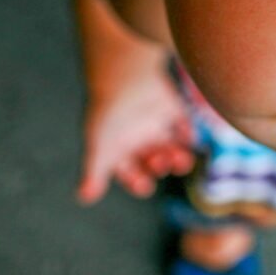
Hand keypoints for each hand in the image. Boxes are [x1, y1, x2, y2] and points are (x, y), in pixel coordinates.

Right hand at [76, 69, 195, 204]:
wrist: (126, 76)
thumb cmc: (109, 114)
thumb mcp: (100, 147)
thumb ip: (94, 173)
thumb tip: (85, 198)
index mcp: (114, 145)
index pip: (126, 170)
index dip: (136, 180)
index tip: (146, 187)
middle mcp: (133, 133)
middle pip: (149, 157)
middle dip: (158, 164)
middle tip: (163, 164)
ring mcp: (151, 119)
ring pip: (167, 144)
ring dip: (176, 155)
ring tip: (182, 160)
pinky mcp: (168, 106)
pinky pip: (182, 123)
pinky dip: (188, 132)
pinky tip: (190, 137)